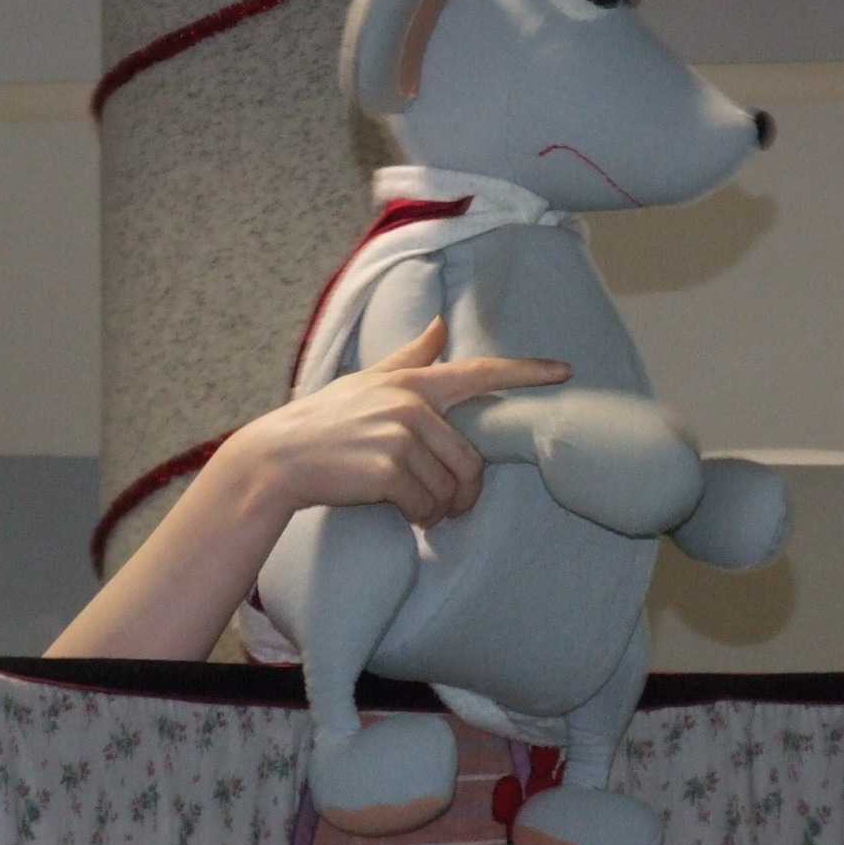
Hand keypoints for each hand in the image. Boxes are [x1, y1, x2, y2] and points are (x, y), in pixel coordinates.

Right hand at [222, 318, 569, 527]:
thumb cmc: (326, 422)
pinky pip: (425, 505)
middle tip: (446, 507)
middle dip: (464, 493)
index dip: (525, 373)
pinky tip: (403, 516)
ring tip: (416, 511)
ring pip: (449, 488)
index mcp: (412, 382)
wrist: (280, 458)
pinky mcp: (388, 469)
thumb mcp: (368, 381)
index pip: (479, 372)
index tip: (564, 372)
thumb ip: (410, 357)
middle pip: (471, 459)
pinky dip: (419, 519)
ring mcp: (399, 435)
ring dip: (438, 510)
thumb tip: (440, 325)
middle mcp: (411, 404)